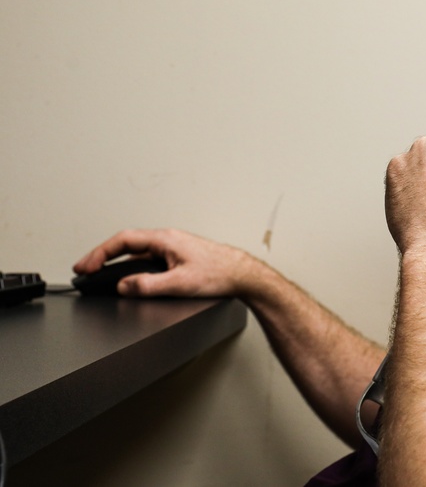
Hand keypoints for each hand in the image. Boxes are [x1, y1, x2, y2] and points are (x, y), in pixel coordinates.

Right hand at [73, 228, 265, 298]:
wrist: (243, 275)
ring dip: (116, 261)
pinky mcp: (177, 256)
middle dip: (102, 256)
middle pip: (126, 244)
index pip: (123, 240)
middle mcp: (167, 239)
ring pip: (137, 251)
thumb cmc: (220, 274)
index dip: (99, 253)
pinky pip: (147, 258)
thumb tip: (124, 286)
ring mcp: (172, 247)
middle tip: (83, 270)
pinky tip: (127, 276)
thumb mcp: (180, 284)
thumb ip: (148, 285)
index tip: (85, 267)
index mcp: (165, 239)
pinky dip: (131, 265)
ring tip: (98, 273)